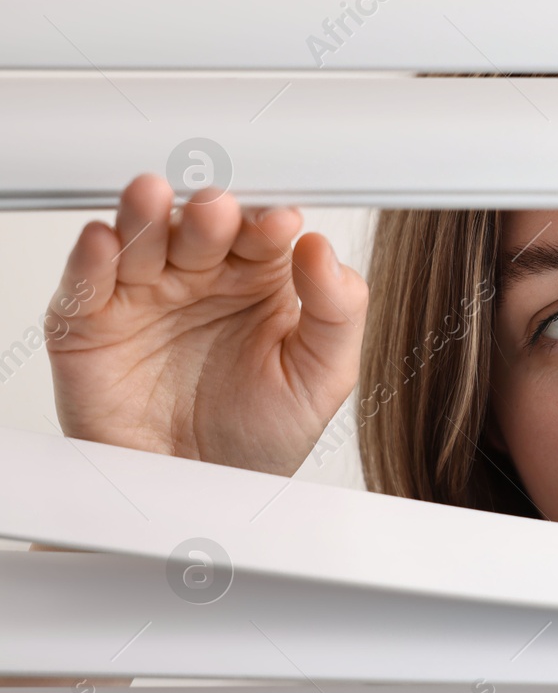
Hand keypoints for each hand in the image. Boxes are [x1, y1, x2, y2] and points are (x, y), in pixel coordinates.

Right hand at [44, 174, 367, 476]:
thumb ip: (337, 311)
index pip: (260, 233)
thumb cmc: (263, 433)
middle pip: (199, 228)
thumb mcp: (322, 376)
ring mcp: (143, 295)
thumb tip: (323, 248)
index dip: (267, 224)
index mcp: (258, 278)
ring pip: (139, 240)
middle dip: (208, 215)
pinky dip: (90, 259)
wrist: (204, 494)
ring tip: (154, 198)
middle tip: (218, 212)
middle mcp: (199, 276)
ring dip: (145, 217)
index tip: (281, 224)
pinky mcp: (90, 324)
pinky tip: (106, 243)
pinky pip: (85, 283)